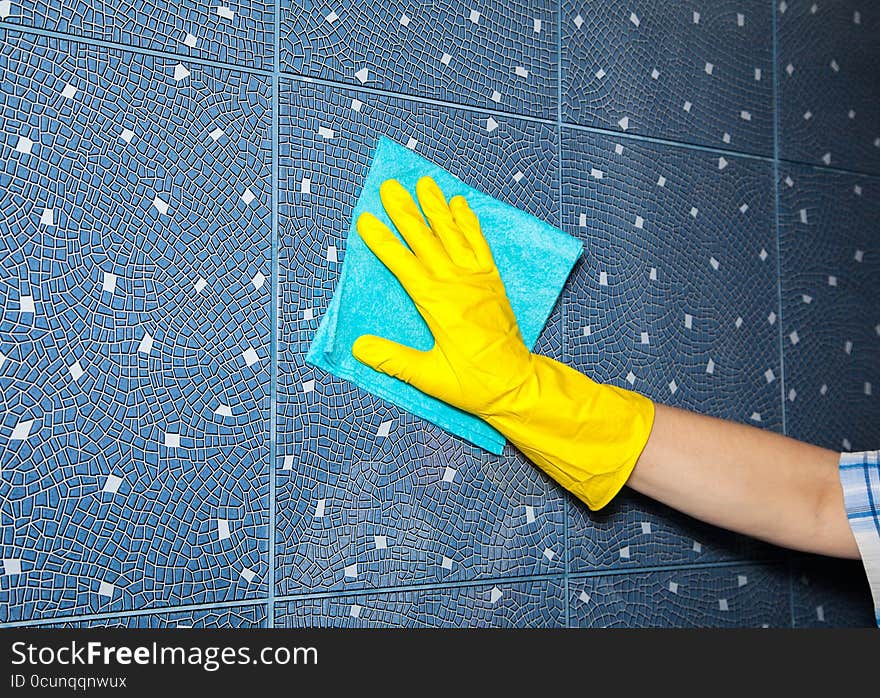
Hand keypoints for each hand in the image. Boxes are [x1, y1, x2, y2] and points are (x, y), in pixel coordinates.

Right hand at [352, 176, 535, 418]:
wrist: (516, 384)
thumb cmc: (472, 383)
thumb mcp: (429, 377)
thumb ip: (393, 360)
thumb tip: (359, 347)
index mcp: (437, 305)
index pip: (403, 265)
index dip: (383, 242)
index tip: (365, 220)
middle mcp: (456, 285)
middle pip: (425, 241)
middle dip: (405, 212)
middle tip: (390, 186)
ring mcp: (477, 280)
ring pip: (452, 236)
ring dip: (436, 208)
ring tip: (424, 183)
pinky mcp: (492, 282)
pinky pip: (479, 244)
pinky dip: (469, 223)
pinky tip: (460, 204)